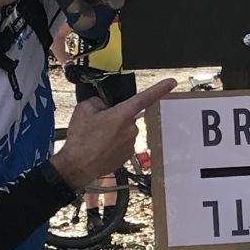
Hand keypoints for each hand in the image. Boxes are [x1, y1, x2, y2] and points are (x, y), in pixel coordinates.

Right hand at [52, 79, 173, 189]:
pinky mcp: (127, 156)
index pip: (145, 98)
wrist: (76, 166)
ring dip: (113, 131)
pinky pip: (122, 143)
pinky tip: (100, 147)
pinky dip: (112, 143)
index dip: (160, 89)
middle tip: (97, 126)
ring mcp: (130, 144)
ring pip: (123, 130)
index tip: (172, 83)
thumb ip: (98, 101)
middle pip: (126, 116)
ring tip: (95, 139)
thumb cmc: (80, 140)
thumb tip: (104, 106)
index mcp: (122, 115)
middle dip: (114, 118)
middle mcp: (131, 130)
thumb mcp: (84, 109)